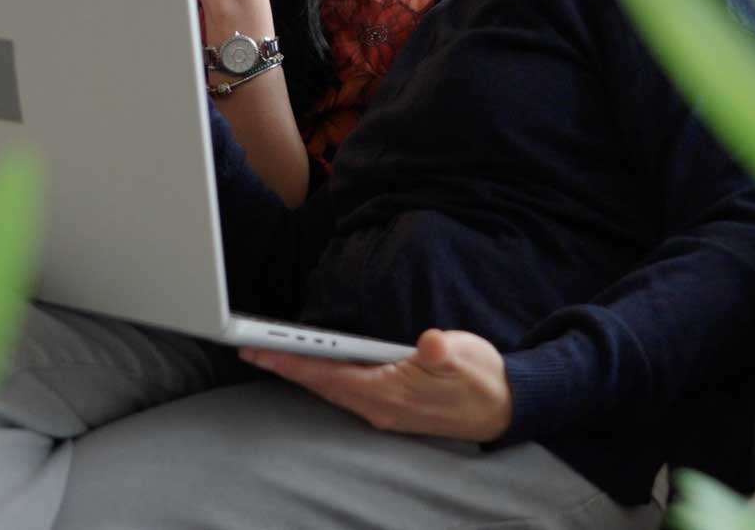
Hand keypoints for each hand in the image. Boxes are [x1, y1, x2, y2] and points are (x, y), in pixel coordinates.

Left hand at [240, 329, 513, 442]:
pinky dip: (322, 378)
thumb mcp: (466, 357)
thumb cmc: (483, 379)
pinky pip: (344, 392)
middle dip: (285, 366)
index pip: (330, 375)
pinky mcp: (391, 406)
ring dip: (300, 373)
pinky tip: (314, 368)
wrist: (507, 408)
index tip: (263, 350)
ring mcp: (384, 410)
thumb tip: (431, 343)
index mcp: (390, 392)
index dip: (294, 361)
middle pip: (321, 385)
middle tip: (248, 350)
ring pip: (330, 390)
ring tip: (271, 355)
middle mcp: (380, 407)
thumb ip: (445, 353)